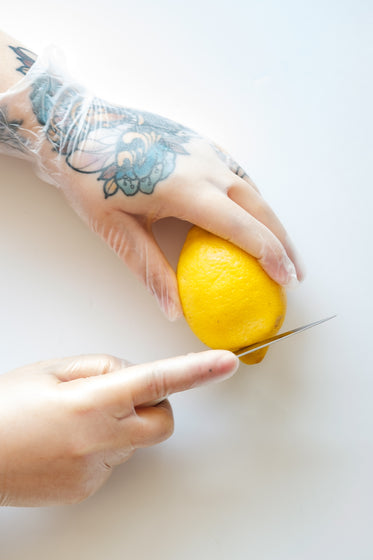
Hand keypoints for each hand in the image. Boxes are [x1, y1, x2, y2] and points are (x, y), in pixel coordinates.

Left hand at [0, 47, 303, 318]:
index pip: (242, 227)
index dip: (270, 256)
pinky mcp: (201, 143)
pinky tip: (253, 217)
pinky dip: (254, 202)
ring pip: (253, 190)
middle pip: (260, 209)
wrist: (76, 127)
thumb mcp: (116, 229)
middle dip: (283, 243)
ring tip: (282, 250)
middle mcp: (206, 166)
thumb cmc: (90, 177)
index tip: (287, 280)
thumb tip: (174, 310)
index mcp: (187, 188)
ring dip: (272, 221)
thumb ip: (151, 270)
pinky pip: (238, 175)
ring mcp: (206, 150)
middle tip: (294, 273)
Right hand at [0, 350, 237, 506]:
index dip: (197, 371)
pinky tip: (68, 443)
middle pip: (161, 422)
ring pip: (135, 442)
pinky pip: (113, 463)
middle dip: (156, 406)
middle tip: (122, 396)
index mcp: (90, 402)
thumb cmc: (4, 409)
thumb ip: (100, 367)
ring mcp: (94, 470)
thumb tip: (131, 376)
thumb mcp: (51, 371)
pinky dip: (103, 448)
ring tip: (74, 421)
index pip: (156, 381)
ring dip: (122, 427)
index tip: (226, 363)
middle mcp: (99, 440)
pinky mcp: (86, 489)